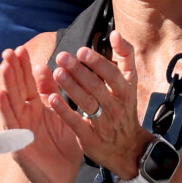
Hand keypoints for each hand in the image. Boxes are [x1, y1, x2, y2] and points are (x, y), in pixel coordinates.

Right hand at [0, 46, 82, 182]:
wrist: (62, 181)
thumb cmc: (63, 149)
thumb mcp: (63, 116)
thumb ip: (53, 93)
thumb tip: (44, 67)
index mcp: (37, 107)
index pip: (28, 82)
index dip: (24, 66)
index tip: (20, 49)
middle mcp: (26, 114)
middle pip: (17, 88)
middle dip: (13, 69)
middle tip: (9, 51)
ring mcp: (20, 127)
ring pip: (11, 101)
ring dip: (7, 83)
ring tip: (4, 65)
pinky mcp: (18, 143)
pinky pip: (10, 123)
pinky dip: (5, 108)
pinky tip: (0, 94)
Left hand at [50, 31, 152, 179]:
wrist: (128, 149)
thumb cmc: (124, 108)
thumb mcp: (129, 83)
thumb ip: (124, 57)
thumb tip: (115, 33)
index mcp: (125, 91)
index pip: (114, 75)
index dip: (98, 62)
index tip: (81, 50)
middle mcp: (116, 107)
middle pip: (98, 87)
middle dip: (79, 71)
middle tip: (62, 57)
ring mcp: (104, 123)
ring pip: (87, 103)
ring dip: (71, 87)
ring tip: (56, 73)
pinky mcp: (90, 138)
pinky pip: (76, 123)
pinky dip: (64, 111)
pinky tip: (51, 98)